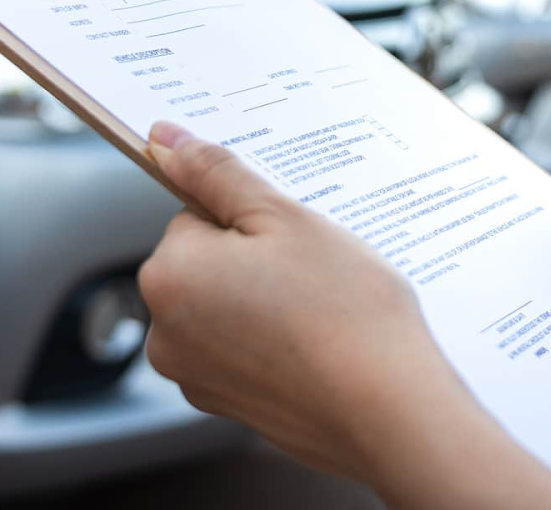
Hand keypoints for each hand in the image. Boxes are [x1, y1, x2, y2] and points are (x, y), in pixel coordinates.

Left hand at [140, 121, 550, 508]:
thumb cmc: (343, 311)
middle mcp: (163, 332)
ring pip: (226, 307)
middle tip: (311, 273)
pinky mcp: (226, 406)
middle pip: (206, 264)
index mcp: (167, 275)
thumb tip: (162, 139)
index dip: (250, 220)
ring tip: (318, 311)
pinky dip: (272, 342)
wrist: (389, 410)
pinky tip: (316, 345)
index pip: (197, 215)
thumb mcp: (283, 218)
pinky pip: (242, 350)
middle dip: (253, 260)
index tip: (290, 238)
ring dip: (264, 301)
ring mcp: (193, 376)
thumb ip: (216, 174)